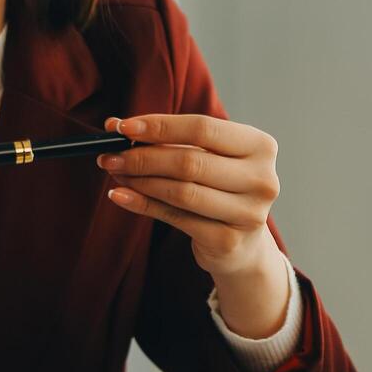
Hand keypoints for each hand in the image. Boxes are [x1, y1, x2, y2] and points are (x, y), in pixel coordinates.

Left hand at [99, 113, 287, 337]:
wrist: (243, 245)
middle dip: (143, 156)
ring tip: (115, 172)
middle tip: (110, 155)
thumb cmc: (220, 190)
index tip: (124, 127)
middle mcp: (261, 179)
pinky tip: (121, 196)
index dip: (161, 126)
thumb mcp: (206, 159)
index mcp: (260, 146)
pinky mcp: (227, 240)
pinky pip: (176, 218)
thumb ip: (168, 142)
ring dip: (140, 181)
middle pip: (190, 162)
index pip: (203, 128)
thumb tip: (115, 125)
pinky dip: (143, 205)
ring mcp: (247, 213)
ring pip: (181, 192)